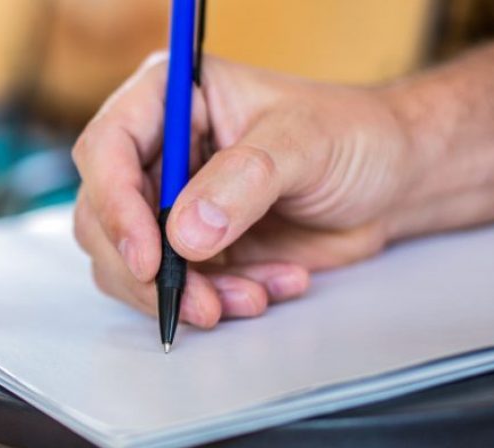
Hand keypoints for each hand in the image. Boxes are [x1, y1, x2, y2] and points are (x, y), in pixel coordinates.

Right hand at [71, 54, 409, 326]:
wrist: (391, 183)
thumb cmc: (354, 137)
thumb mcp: (307, 142)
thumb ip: (246, 179)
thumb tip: (187, 231)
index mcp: (170, 99)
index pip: (106, 149)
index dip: (115, 205)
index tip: (150, 255)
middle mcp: (157, 153)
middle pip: (102, 218)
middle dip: (146, 270)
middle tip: (196, 299)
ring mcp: (168, 205)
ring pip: (127, 265)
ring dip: (181, 294)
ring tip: (248, 297)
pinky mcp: (189, 250)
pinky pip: (170, 290)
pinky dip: (214, 302)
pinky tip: (267, 287)